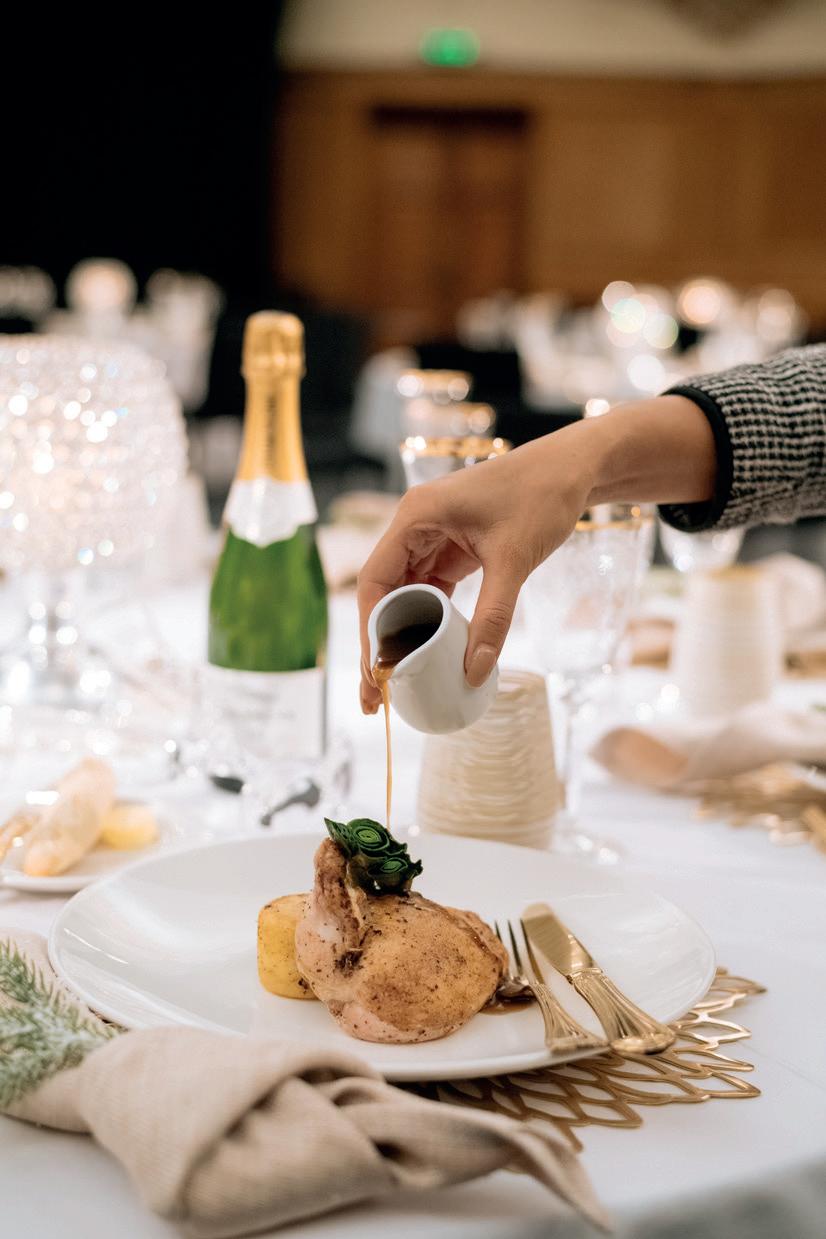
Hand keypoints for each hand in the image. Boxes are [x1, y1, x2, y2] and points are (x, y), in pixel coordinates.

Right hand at [356, 395, 716, 713]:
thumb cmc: (541, 496)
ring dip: (403, 636)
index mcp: (416, 516)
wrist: (575, 468)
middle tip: (377, 695)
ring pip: (406, 595)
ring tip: (398, 682)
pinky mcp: (454, 548)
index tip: (376, 672)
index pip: (376, 581)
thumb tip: (474, 673)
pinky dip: (430, 621)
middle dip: (380, 643)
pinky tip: (429, 653)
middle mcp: (416, 525)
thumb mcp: (514, 561)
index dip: (371, 631)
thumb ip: (493, 618)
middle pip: (385, 593)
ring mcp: (433, 537)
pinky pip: (431, 590)